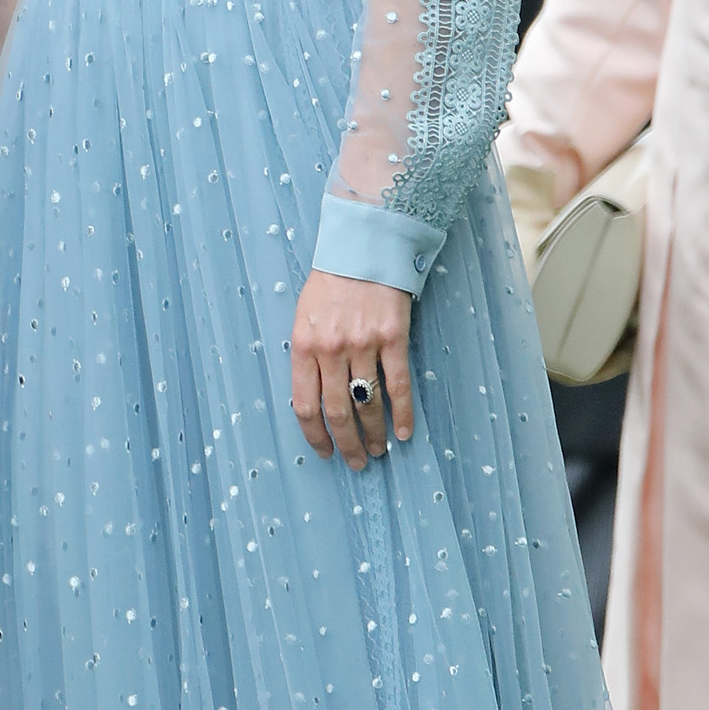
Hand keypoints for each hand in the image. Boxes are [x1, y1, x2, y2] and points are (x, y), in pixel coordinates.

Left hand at [291, 270, 413, 468]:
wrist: (364, 247)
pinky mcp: (393, 338)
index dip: (315, 436)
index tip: (325, 452)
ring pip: (368, 404)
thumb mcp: (304, 316)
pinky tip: (405, 432)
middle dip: (347, 444)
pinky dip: (403, 414)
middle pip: (337, 412)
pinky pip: (398, 386)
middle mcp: (331, 349)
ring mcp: (363, 344)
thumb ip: (307, 355)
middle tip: (356, 462)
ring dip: (373, 434)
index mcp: (303, 346)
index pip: (305, 406)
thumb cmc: (332, 283)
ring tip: (378, 450)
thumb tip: (315, 397)